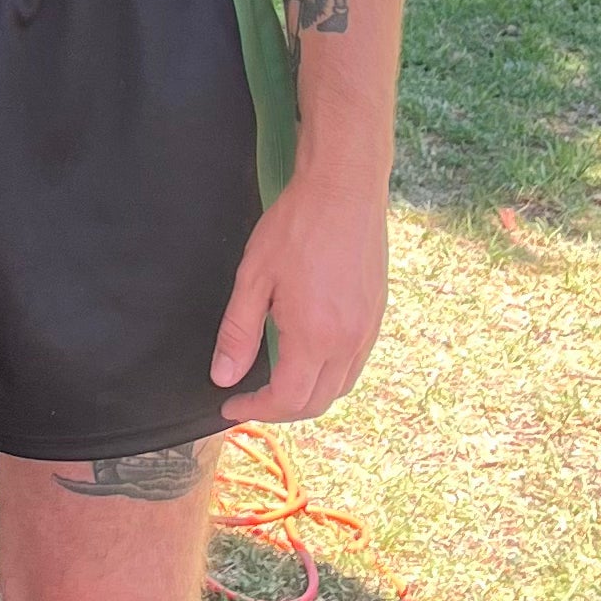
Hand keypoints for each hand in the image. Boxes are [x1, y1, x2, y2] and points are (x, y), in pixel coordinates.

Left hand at [210, 172, 387, 423]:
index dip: (255, 411)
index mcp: (315, 336)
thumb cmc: (297, 227)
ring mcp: (368, 330)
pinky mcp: (376, 315)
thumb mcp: (254, 278)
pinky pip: (354, 364)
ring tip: (276, 386)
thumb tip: (224, 376)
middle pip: (316, 403)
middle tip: (249, 400)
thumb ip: (237, 333)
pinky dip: (329, 376)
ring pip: (340, 387)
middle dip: (280, 410)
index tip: (231, 406)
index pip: (286, 399)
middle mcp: (348, 341)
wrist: (344, 189)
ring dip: (307, 396)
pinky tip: (307, 359)